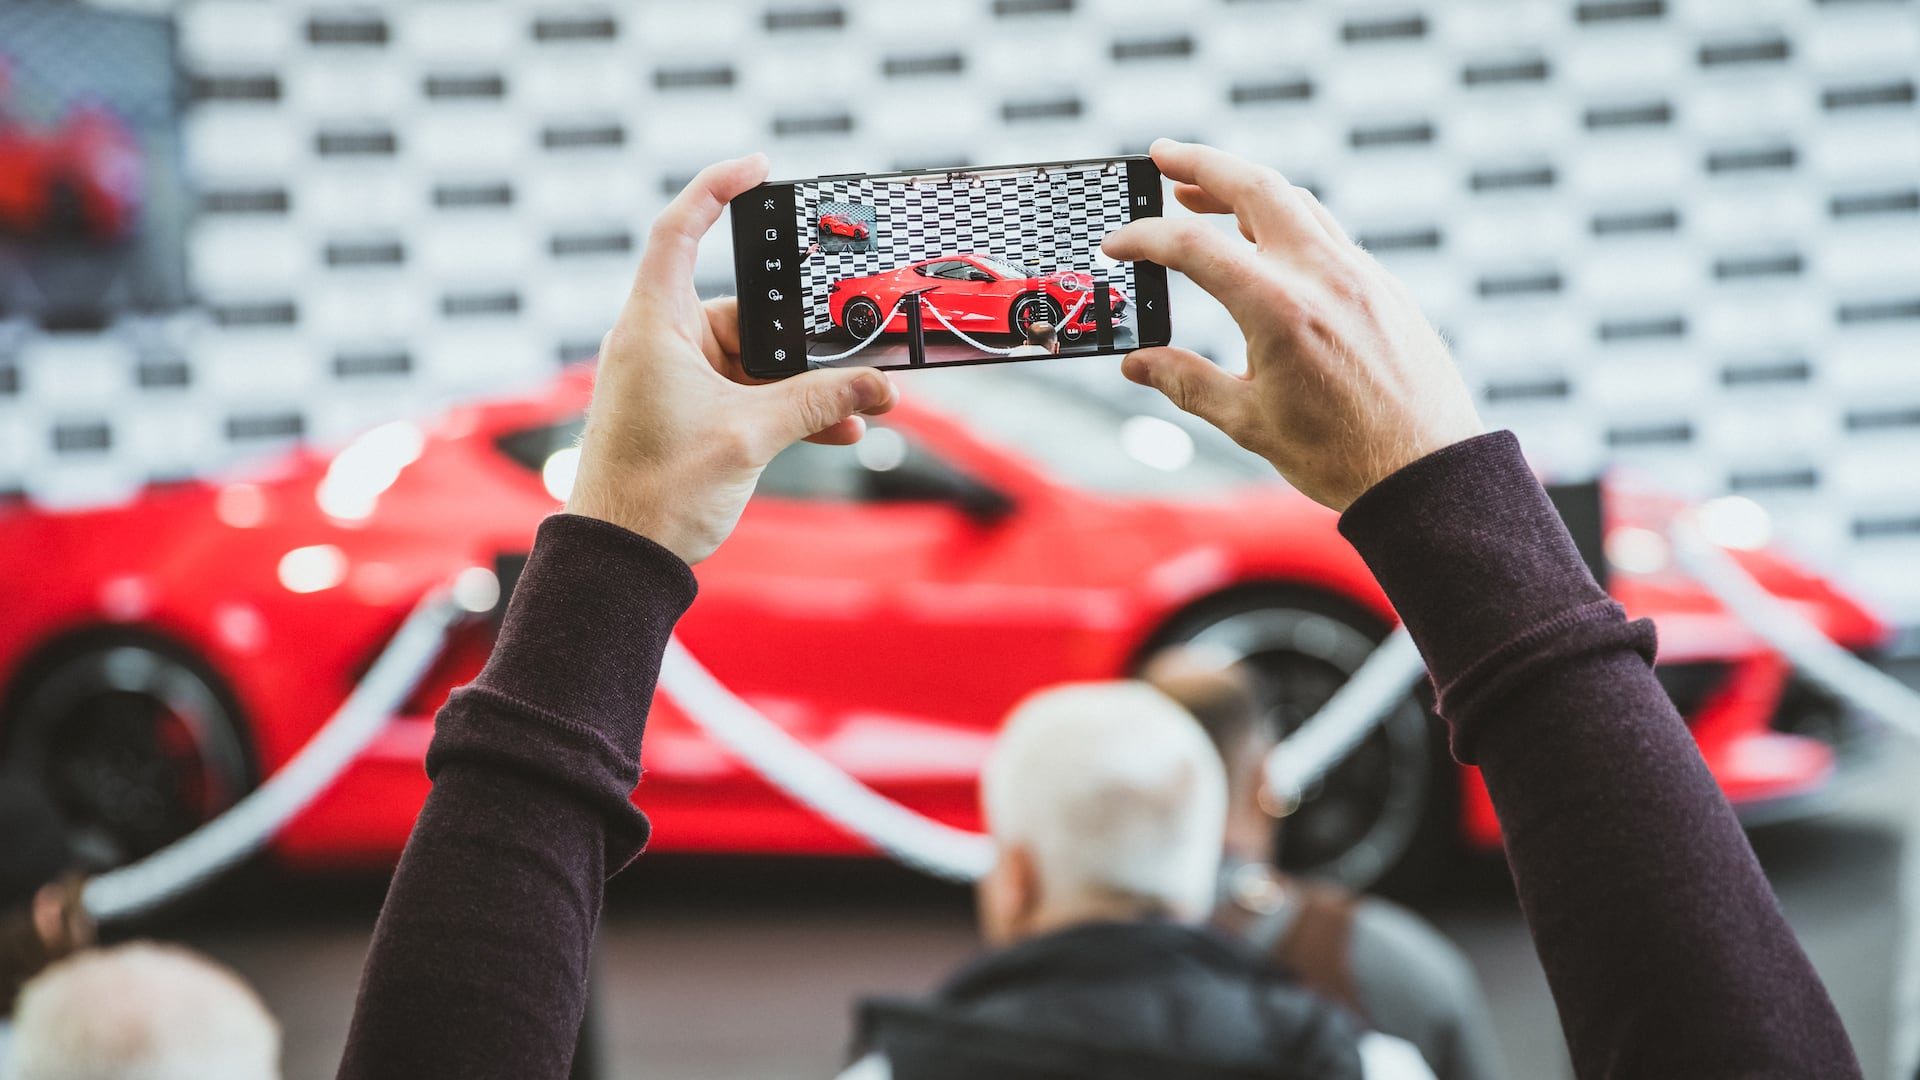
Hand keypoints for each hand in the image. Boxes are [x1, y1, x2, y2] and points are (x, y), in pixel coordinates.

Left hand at [567, 154, 896, 562]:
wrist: (623, 560)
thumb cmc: (656, 493)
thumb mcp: (751, 437)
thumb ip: (820, 403)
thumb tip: (879, 386)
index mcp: (653, 326)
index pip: (677, 232)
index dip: (715, 190)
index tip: (758, 169)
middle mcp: (661, 344)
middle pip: (741, 309)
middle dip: (800, 332)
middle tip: (852, 339)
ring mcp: (675, 381)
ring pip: (754, 360)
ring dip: (803, 383)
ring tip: (859, 401)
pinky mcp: (690, 415)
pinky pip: (749, 394)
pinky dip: (788, 407)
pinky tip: (839, 428)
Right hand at [1102, 140, 1482, 510]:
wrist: (1427, 472)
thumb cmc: (1340, 455)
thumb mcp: (1249, 422)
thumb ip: (1186, 383)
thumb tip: (1139, 365)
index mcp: (1279, 309)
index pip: (1195, 246)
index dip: (1145, 238)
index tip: (1116, 244)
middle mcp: (1322, 275)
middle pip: (1255, 186)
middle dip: (1202, 164)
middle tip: (1162, 156)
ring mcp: (1360, 274)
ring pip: (1296, 201)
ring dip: (1246, 187)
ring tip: (1204, 193)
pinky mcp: (1383, 286)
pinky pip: (1327, 232)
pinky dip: (1286, 220)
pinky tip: (1264, 243)